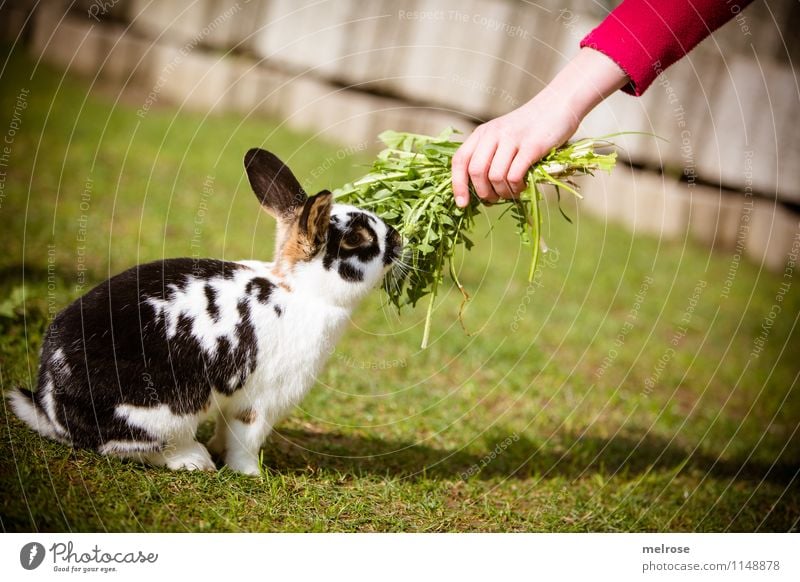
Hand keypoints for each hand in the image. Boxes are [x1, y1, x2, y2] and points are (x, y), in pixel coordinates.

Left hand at [451, 94, 578, 205]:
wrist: (558, 105)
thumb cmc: (530, 128)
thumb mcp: (502, 136)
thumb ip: (489, 155)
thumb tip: (480, 191)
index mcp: (482, 133)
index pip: (460, 160)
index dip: (458, 185)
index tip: (462, 204)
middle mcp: (493, 134)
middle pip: (476, 172)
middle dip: (483, 193)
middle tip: (494, 199)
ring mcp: (512, 139)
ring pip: (495, 177)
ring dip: (502, 192)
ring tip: (512, 192)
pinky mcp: (532, 146)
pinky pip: (514, 175)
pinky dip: (516, 187)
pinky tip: (522, 185)